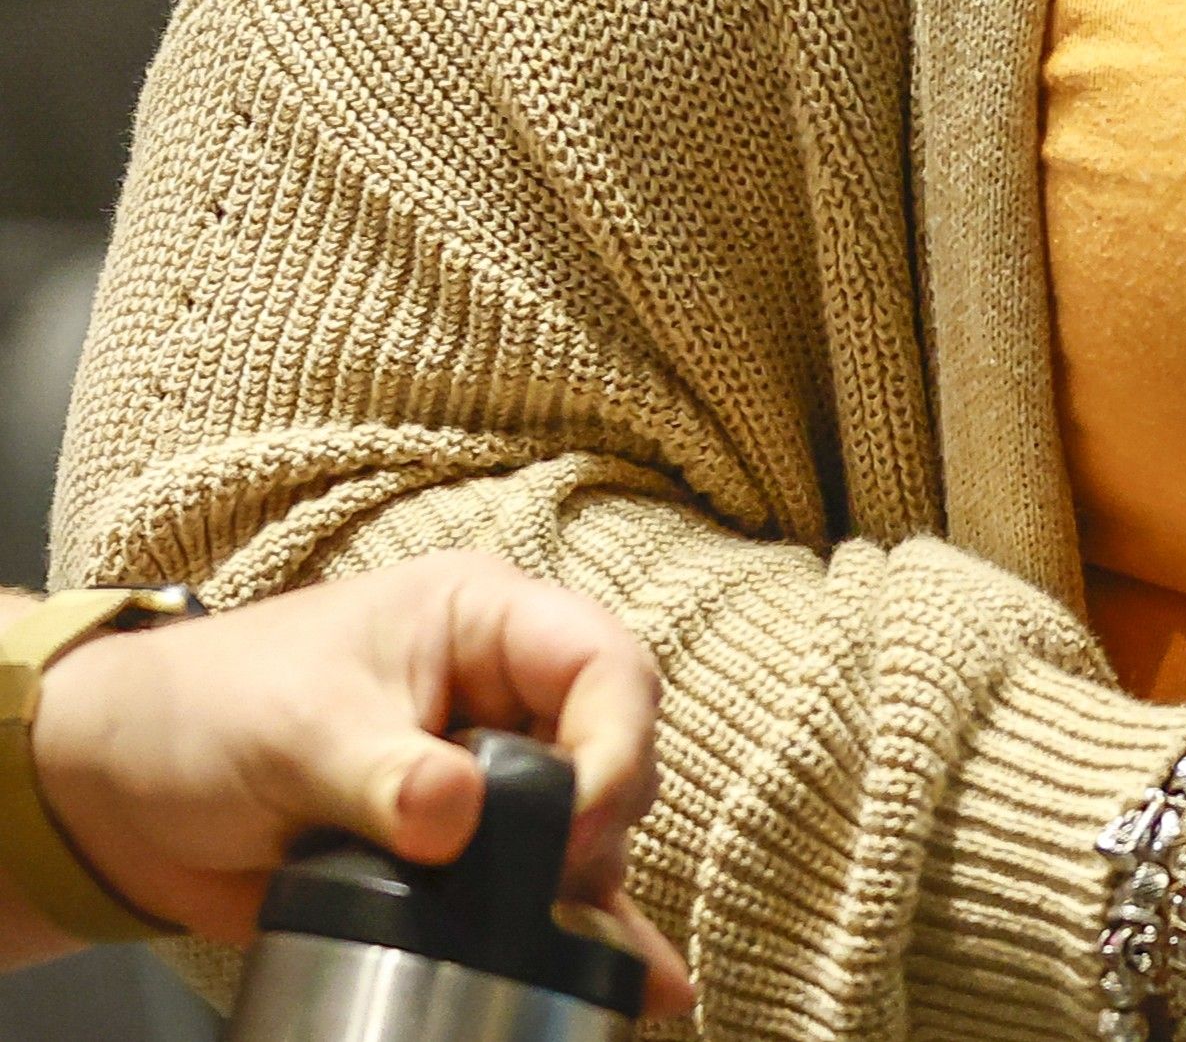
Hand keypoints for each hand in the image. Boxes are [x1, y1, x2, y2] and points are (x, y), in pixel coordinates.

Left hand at [28, 554, 687, 1002]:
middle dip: (597, 821)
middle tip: (545, 889)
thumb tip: (460, 818)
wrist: (122, 792)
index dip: (613, 742)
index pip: (601, 666)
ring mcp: (484, 776)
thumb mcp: (296, 731)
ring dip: (583, 890)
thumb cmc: (210, 711)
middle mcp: (504, 693)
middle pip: (610, 747)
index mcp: (484, 622)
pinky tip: (639, 988)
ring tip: (570, 954)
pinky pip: (538, 890)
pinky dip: (582, 936)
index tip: (579, 827)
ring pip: (583, 827)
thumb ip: (383, 773)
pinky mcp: (456, 856)